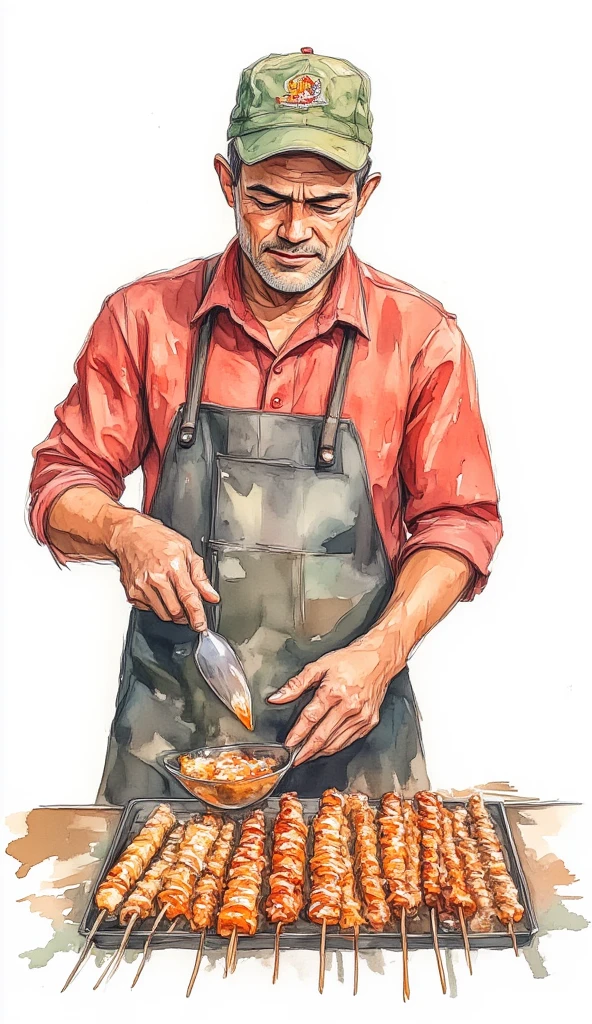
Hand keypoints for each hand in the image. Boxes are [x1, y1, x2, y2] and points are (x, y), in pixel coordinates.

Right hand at [107, 510, 218, 630]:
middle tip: (189, 611)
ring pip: (162, 614)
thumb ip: (200, 576)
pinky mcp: (132, 593)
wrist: (130, 535)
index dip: (197, 615)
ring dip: (172, 613)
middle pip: (175, 611)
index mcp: (173, 566)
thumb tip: (211, 596)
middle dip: (185, 616)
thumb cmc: (158, 539)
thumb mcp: (186, 551)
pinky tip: (158, 591)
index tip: (201, 625)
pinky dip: (157, 606)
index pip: (188, 597)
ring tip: (173, 597)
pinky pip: (149, 609)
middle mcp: (156, 578)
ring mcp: (142, 586)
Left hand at [268, 636, 404, 763]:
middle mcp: (349, 706)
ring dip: (320, 752)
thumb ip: (296, 684)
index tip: (289, 744)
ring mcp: (361, 716)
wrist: (379, 658)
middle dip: (306, 750)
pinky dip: (336, 747)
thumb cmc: (350, 660)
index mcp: (334, 691)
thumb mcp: (319, 666)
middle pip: (323, 736)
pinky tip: (326, 748)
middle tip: (295, 758)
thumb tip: (277, 698)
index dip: (298, 734)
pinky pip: (349, 740)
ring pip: (336, 742)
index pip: (311, 718)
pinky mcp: (370, 721)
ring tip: (307, 756)